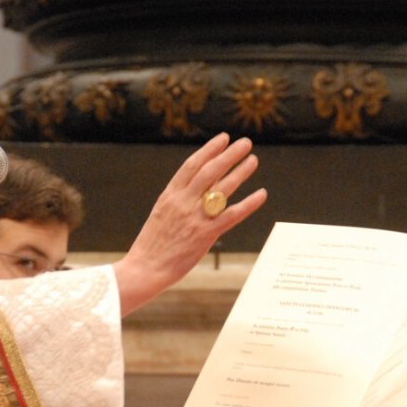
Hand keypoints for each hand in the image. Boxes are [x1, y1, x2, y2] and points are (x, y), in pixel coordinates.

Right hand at [113, 132, 267, 314]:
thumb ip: (179, 200)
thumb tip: (199, 186)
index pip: (192, 165)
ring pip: (223, 188)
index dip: (209, 149)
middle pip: (210, 170)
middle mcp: (183, 202)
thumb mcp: (162, 214)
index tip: (223, 138)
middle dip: (229, 154)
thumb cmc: (152, 244)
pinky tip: (261, 194)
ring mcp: (195, 217)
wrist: (145, 268)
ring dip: (240, 171)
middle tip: (245, 143)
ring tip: (253, 160)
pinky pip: (232, 215)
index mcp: (170, 195)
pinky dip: (249, 203)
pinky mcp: (206, 234)